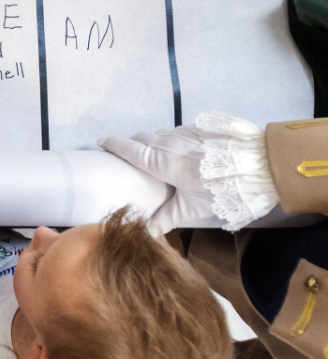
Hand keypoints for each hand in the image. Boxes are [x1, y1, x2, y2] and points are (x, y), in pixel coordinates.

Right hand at [98, 126, 219, 235]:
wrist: (259, 168)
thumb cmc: (222, 192)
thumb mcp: (192, 211)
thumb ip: (165, 219)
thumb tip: (144, 233)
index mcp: (161, 162)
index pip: (129, 149)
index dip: (113, 144)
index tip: (101, 142)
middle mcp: (169, 142)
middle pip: (142, 137)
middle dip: (132, 143)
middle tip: (130, 155)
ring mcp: (185, 132)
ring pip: (161, 134)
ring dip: (154, 142)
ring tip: (158, 157)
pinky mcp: (201, 129)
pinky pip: (178, 132)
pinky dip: (172, 140)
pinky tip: (182, 153)